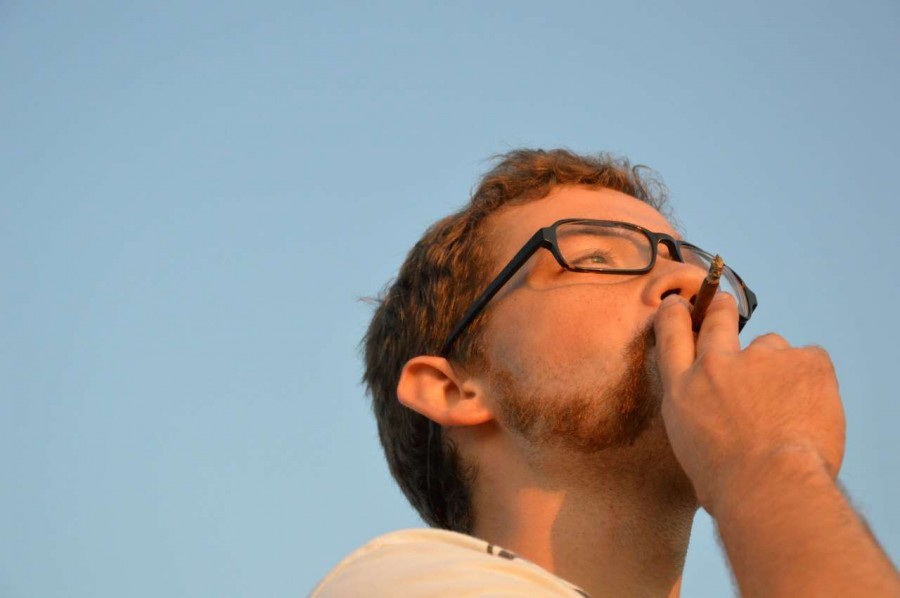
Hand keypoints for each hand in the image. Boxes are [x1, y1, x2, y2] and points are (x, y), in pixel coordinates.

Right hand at [653, 293, 845, 514]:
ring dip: (777, 367)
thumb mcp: (691, 448)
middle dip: (720, 309)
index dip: (675, 315)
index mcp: (683, 390)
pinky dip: (813, 380)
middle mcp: (715, 366)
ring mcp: (760, 359)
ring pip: (771, 347)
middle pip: (717, 321)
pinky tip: (811, 409)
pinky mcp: (804, 362)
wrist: (770, 487)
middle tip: (724, 303)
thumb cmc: (729, 485)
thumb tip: (720, 418)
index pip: (671, 336)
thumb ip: (701, 418)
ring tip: (788, 406)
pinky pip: (811, 361)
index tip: (678, 305)